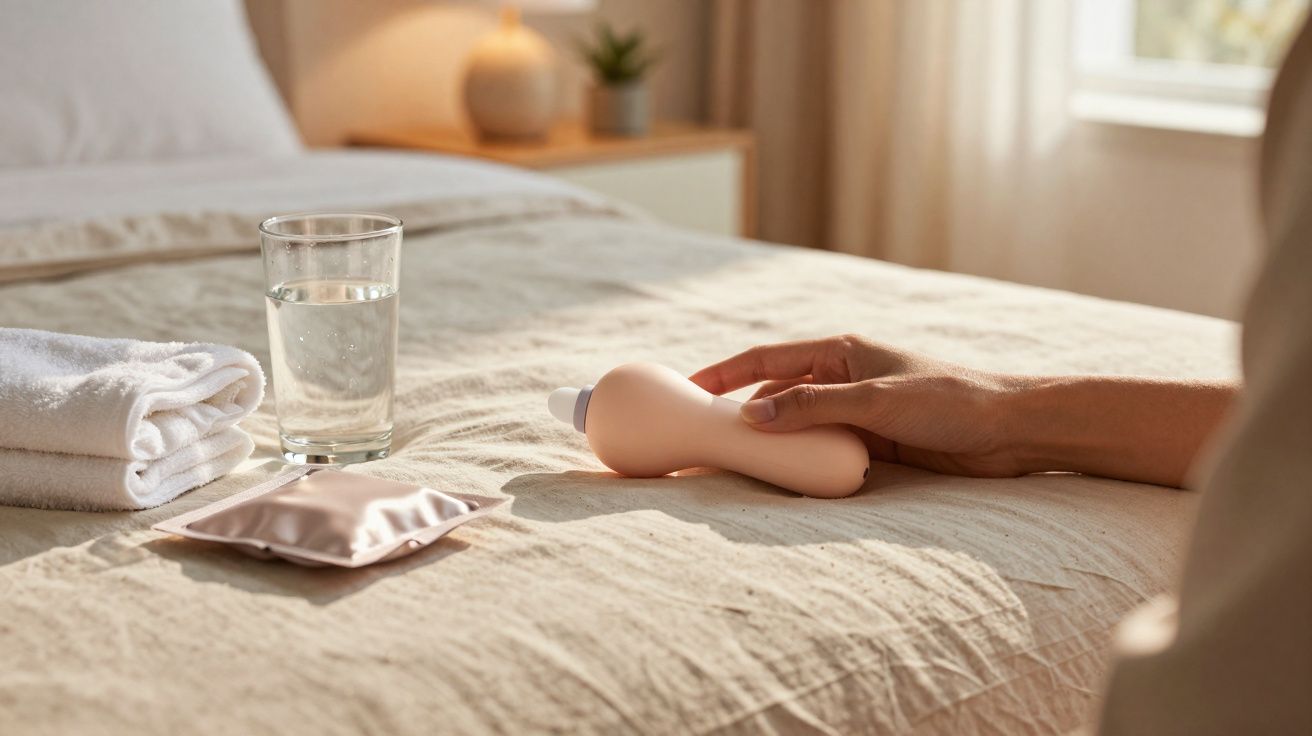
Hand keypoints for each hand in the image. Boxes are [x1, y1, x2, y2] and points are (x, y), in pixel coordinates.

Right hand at [689, 335, 1025, 476]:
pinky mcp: (870, 442)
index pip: (765, 359)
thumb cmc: (949, 401)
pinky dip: (801, 462)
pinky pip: (822, 450)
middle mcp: (841, 379)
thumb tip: (751, 415)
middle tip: (704, 438)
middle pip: (775, 395)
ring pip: (797, 427)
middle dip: (740, 415)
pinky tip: (785, 479)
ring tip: (736, 464)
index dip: (723, 373)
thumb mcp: (875, 400)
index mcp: (839, 353)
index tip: (687, 388)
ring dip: (772, 443)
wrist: (1009, 430)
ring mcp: (854, 412)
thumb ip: (812, 407)